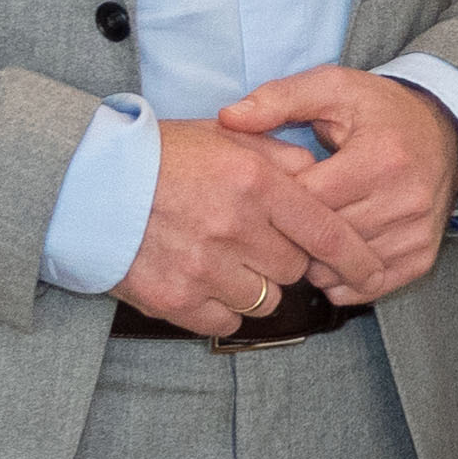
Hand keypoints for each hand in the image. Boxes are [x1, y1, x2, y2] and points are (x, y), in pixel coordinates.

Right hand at [118, 117, 352, 340]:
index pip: (325, 232)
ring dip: (254, 285)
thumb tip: (319, 178)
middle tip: (254, 241)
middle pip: (294, 269)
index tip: (373, 272)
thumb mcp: (224, 136)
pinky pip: (225, 321)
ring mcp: (204, 267)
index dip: (355, 257)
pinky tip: (202, 280)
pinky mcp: (175, 299)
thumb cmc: (157, 156)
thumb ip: (278, 156)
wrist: (85, 182)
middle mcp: (234, 227)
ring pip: (264, 300)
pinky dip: (221, 308)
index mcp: (253, 182)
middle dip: (284, 259)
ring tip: (223, 258)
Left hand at [209, 65, 457, 310]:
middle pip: (326, 238)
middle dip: (293, 233)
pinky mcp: (424, 254)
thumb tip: (228, 118)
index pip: (309, 200)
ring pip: (346, 268)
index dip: (278, 200)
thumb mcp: (331, 88)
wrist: (443, 130)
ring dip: (316, 260)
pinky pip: (372, 285)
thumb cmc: (380, 110)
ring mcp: (418, 231)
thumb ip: (277, 100)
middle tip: (274, 221)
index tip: (265, 192)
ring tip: (302, 237)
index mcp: (380, 158)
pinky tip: (330, 258)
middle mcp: (407, 198)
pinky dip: (345, 280)